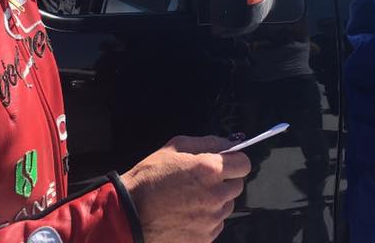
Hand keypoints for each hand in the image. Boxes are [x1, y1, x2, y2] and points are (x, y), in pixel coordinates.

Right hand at [120, 136, 250, 242]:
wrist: (130, 214)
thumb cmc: (149, 178)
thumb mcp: (174, 148)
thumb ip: (206, 142)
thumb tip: (227, 142)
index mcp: (210, 170)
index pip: (244, 164)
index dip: (235, 161)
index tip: (227, 162)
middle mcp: (215, 196)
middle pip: (237, 186)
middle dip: (225, 181)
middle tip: (203, 180)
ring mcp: (211, 220)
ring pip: (227, 206)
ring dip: (216, 201)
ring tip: (191, 198)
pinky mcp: (205, 237)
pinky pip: (216, 225)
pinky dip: (207, 219)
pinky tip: (187, 213)